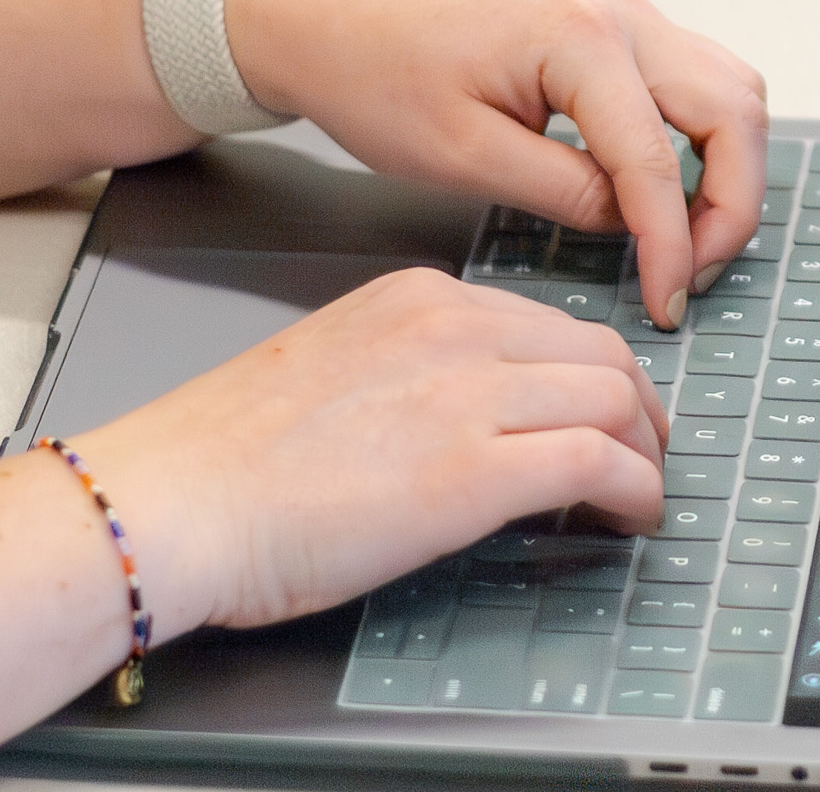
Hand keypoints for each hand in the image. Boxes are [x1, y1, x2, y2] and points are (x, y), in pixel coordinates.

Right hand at [76, 268, 668, 630]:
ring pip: (616, 399)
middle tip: (646, 453)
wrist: (172, 500)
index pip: (547, 322)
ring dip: (647, 454)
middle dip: (639, 408)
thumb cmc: (226, 459)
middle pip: (601, 353)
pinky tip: (632, 520)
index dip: (591, 374)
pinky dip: (637, 492)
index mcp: (419, 298)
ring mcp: (471, 394)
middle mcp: (456, 328)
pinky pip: (600, 464)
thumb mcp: (338, 371)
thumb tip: (469, 419)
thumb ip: (414, 374)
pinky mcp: (478, 470)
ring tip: (644, 494)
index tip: (603, 410)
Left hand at [224, 0, 769, 328]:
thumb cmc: (377, 75)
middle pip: (736, 111)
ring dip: (729, 170)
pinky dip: (705, 143)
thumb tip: (634, 226)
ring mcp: (623, 13)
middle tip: (688, 274)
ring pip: (731, 92)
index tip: (666, 303)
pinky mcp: (614, 29)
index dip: (673, 245)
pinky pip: (698, 83)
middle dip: (730, 206)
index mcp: (580, 38)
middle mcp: (619, 13)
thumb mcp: (464, 158)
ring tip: (684, 240)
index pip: (660, 160)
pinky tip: (665, 195)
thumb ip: (565, 194)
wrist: (332, 22)